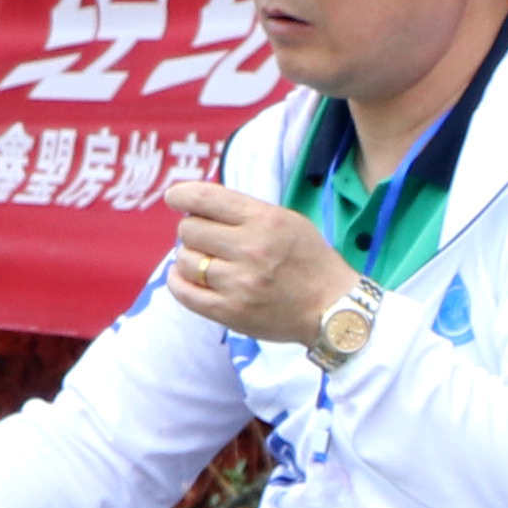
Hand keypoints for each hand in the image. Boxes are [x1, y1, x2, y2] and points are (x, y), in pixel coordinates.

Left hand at [162, 176, 367, 351]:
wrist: (332, 309)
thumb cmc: (308, 260)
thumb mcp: (286, 221)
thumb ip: (245, 211)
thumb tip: (196, 205)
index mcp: (265, 220)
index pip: (206, 199)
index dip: (181, 196)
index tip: (175, 198)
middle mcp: (250, 249)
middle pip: (190, 229)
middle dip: (193, 230)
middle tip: (208, 239)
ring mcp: (239, 283)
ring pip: (185, 260)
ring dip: (189, 257)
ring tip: (206, 261)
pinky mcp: (231, 312)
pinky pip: (184, 292)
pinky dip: (178, 281)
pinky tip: (186, 276)